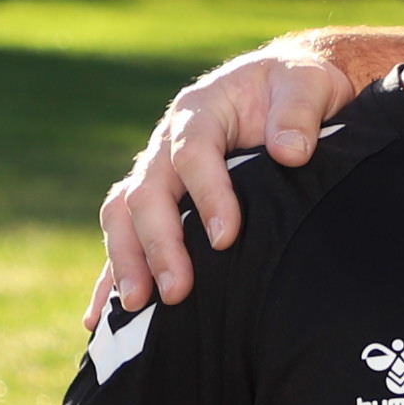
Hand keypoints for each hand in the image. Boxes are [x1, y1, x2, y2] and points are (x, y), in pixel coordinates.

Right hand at [92, 38, 382, 321]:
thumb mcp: (306, 85)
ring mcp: (157, 174)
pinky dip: (110, 276)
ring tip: (138, 306)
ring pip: (123, 215)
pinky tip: (97, 319)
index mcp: (199, 111)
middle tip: (177, 290)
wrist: (284, 89)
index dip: (208, 195)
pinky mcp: (158, 204)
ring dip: (127, 261)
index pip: (192, 152)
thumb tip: (291, 153)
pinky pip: (124, 238)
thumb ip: (298, 113)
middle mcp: (166, 143)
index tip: (227, 238)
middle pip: (147, 191)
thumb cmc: (296, 87)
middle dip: (159, 243)